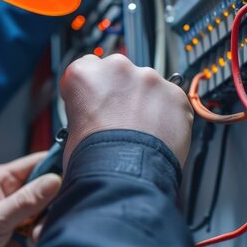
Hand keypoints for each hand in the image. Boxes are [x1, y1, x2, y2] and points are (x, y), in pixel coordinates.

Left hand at [0, 152, 61, 246]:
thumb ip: (26, 200)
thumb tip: (55, 179)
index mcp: (0, 181)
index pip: (34, 164)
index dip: (55, 165)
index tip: (74, 170)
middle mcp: (12, 197)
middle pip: (46, 190)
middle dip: (51, 202)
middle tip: (48, 213)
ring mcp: (19, 219)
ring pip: (48, 213)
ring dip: (45, 223)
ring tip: (33, 236)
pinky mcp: (24, 241)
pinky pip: (44, 233)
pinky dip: (43, 238)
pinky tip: (33, 246)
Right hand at [60, 54, 193, 167]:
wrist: (125, 177)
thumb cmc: (95, 159)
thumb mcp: (71, 130)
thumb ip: (84, 111)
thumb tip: (92, 117)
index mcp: (84, 74)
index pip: (86, 68)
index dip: (91, 90)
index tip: (95, 103)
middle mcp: (117, 69)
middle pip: (119, 74)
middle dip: (120, 94)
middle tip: (118, 121)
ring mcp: (148, 79)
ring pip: (147, 86)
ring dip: (144, 104)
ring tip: (140, 133)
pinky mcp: (175, 94)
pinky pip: (171, 101)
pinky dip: (167, 115)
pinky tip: (157, 135)